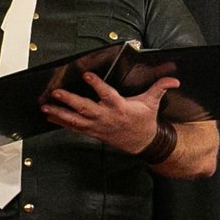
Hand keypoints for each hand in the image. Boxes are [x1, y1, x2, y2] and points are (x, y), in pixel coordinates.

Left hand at [43, 73, 176, 151]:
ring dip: (59, 114)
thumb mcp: (152, 102)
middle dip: (69, 101)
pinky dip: (61, 122)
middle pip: (85, 108)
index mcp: (120, 107)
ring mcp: (97, 126)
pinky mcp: (92, 132)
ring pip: (75, 120)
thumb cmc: (144, 121)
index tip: (86, 76)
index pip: (107, 94)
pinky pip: (74, 128)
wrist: (142, 143)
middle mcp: (106, 117)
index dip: (96, 85)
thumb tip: (174, 78)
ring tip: (45, 108)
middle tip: (56, 93)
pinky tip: (49, 117)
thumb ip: (160, 87)